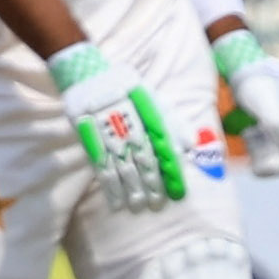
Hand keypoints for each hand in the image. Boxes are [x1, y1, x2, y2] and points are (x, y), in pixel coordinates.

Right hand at [49, 42, 183, 210]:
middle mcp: (127, 122)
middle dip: (152, 183)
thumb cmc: (122, 86)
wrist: (85, 72)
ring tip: (140, 206)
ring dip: (131, 188)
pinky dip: (109, 186)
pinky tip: (116, 200)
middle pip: (143, 158)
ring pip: (122, 165)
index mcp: (145, 111)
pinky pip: (100, 166)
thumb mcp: (151, 95)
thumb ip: (173, 120)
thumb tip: (193, 144)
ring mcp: (106, 131)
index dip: (171, 169)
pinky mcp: (88, 138)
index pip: (163, 145)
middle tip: (159, 203)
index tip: (178, 191)